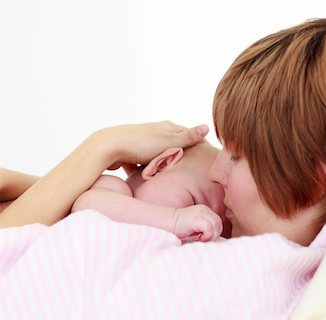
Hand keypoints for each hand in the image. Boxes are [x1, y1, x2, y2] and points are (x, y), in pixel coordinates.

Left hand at [91, 120, 208, 170]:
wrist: (108, 148)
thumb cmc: (141, 144)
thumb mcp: (169, 141)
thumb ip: (188, 137)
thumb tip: (207, 126)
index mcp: (167, 127)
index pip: (188, 134)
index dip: (197, 145)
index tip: (204, 156)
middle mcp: (155, 131)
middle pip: (173, 146)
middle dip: (177, 158)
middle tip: (183, 170)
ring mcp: (143, 141)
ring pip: (158, 156)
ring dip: (161, 165)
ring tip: (164, 175)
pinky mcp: (131, 152)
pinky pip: (144, 163)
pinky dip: (146, 170)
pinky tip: (147, 177)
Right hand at [173, 205, 222, 241]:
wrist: (168, 223)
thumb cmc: (181, 229)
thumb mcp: (197, 226)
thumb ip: (207, 228)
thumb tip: (216, 237)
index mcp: (205, 210)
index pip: (218, 221)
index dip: (215, 231)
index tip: (206, 237)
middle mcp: (204, 209)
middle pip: (218, 223)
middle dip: (214, 234)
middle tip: (205, 239)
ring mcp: (201, 212)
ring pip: (216, 226)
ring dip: (211, 236)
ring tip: (202, 239)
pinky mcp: (197, 218)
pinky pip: (209, 228)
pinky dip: (207, 235)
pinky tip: (199, 238)